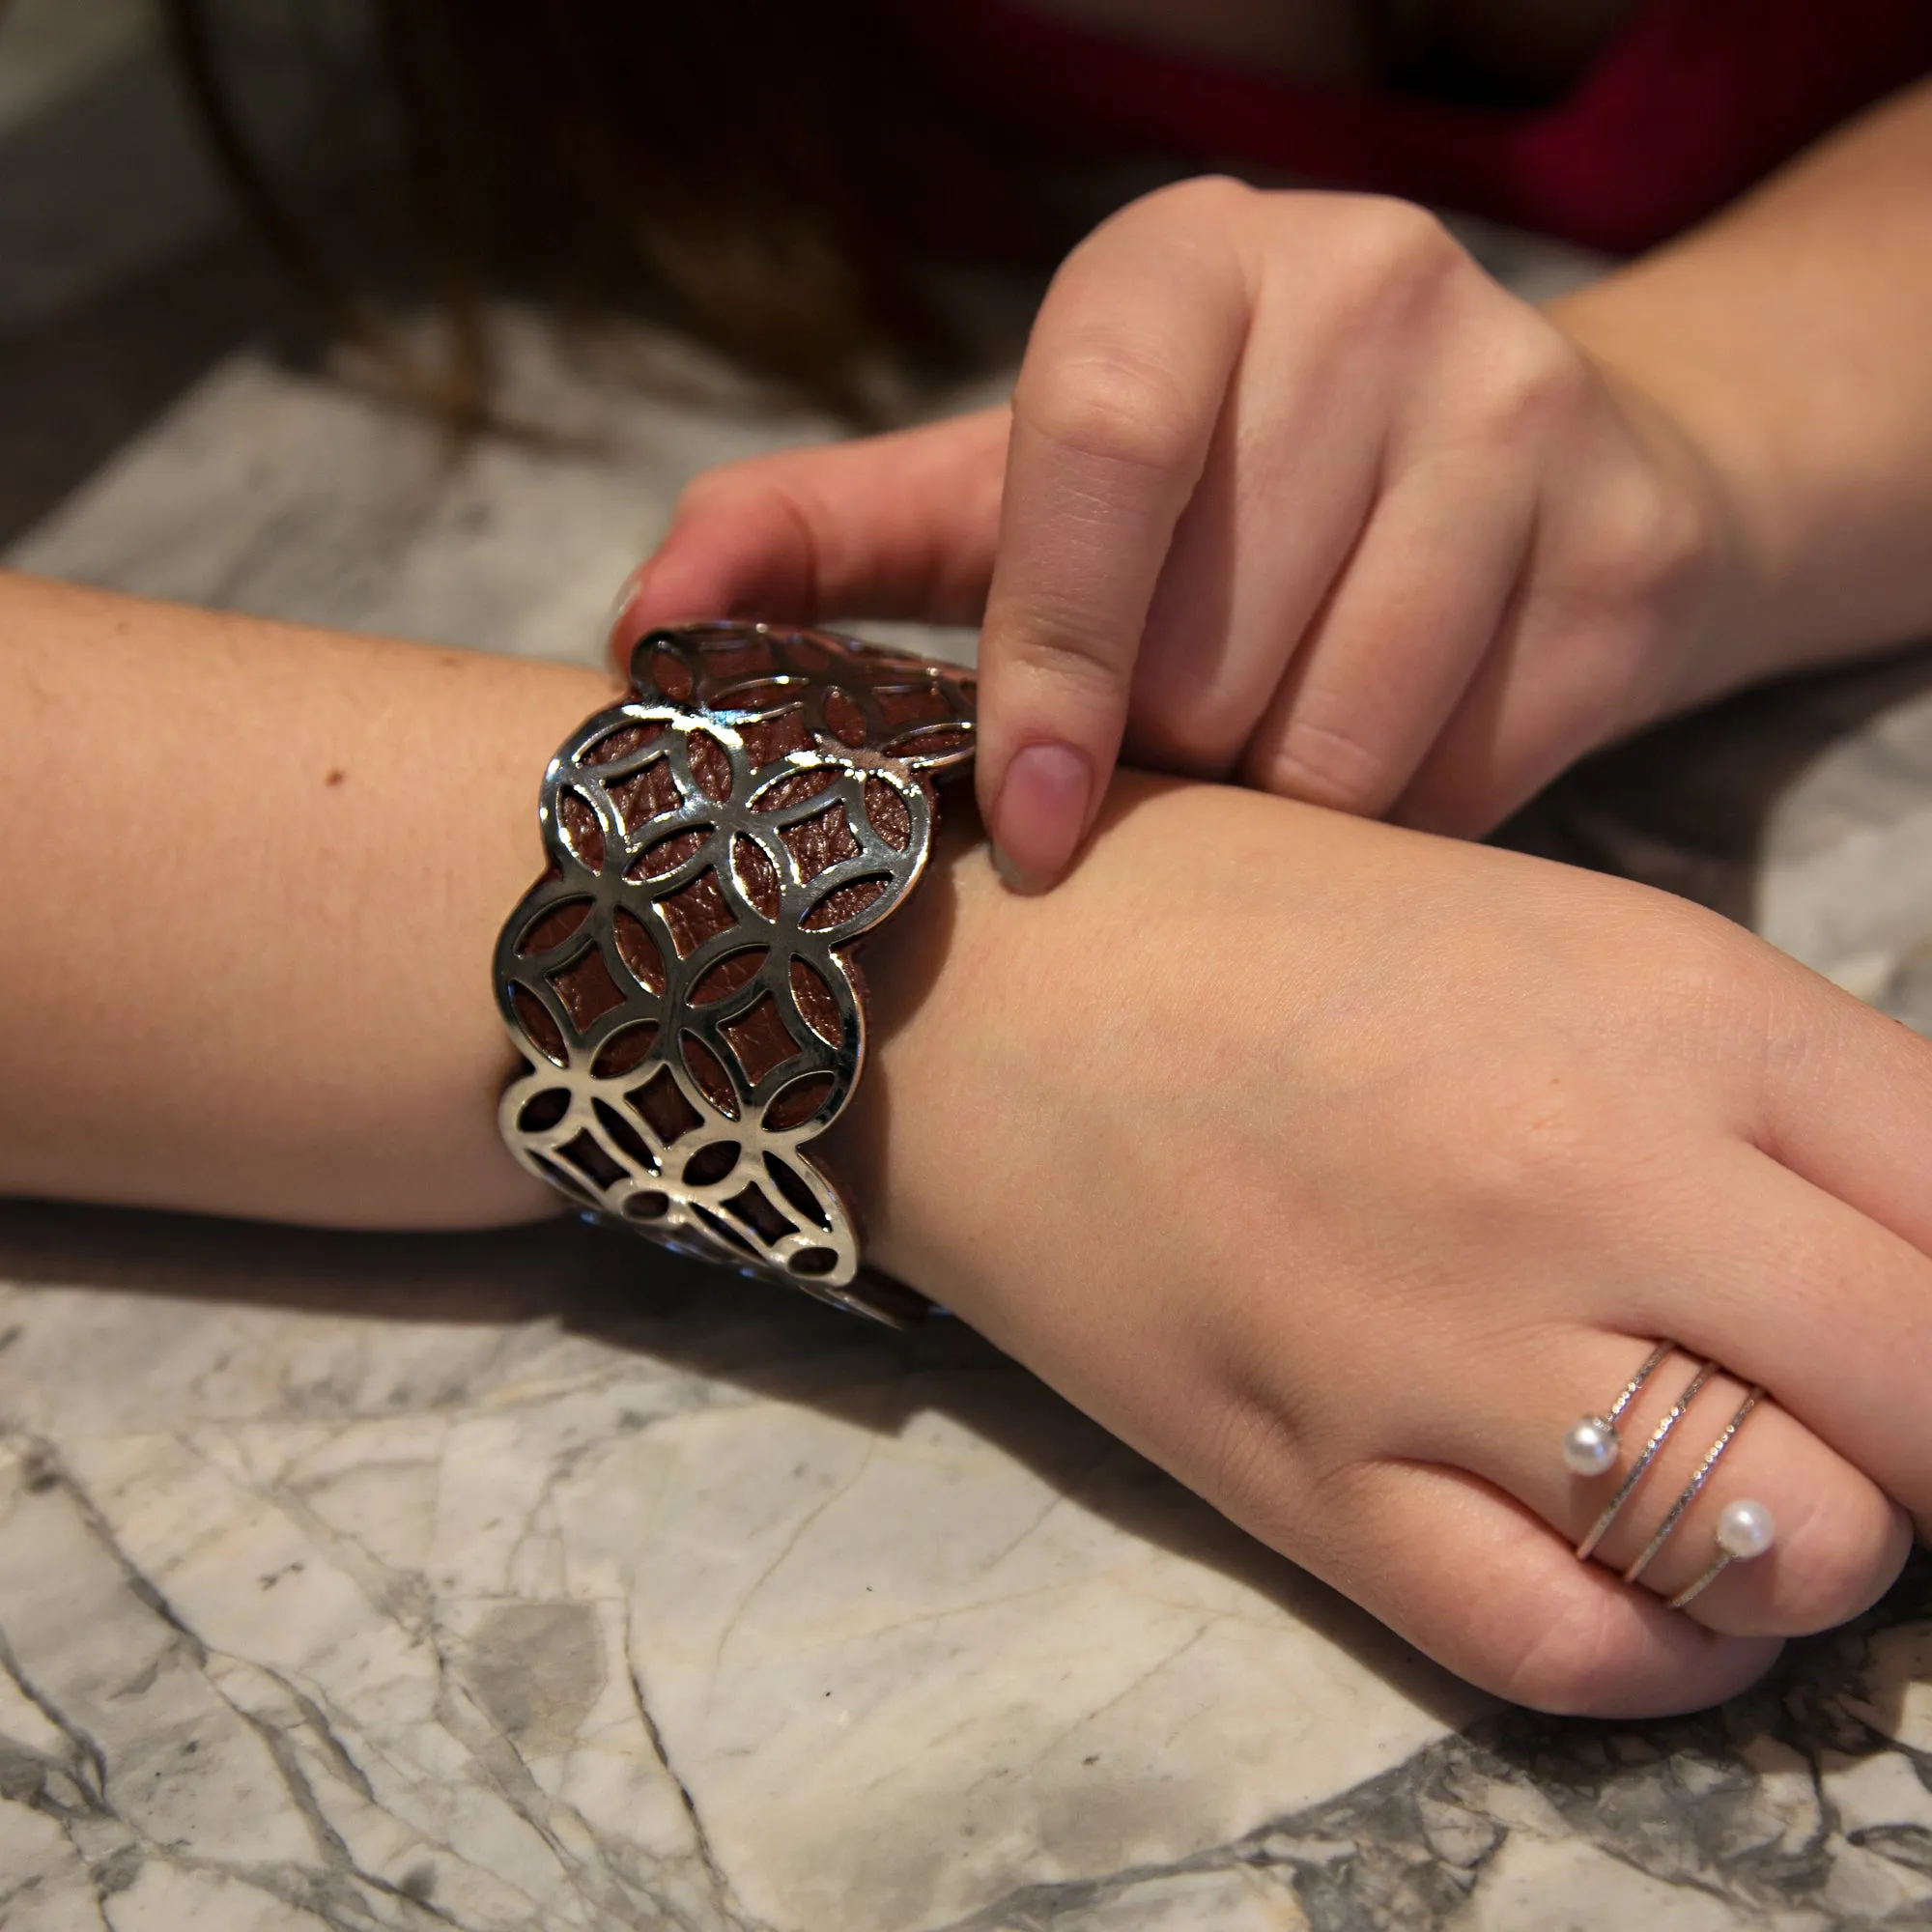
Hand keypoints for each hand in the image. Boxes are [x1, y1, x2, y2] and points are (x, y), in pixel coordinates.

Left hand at [620, 179, 1740, 886]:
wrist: (1515, 470)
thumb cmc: (1210, 502)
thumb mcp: (1008, 494)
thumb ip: (828, 547)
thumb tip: (640, 633)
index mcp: (1183, 264)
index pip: (1096, 452)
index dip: (1050, 661)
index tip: (1037, 823)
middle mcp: (1368, 290)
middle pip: (1218, 638)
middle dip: (1169, 760)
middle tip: (1166, 770)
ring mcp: (1524, 407)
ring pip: (1347, 730)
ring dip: (1277, 809)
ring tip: (1264, 767)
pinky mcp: (1627, 549)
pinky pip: (1471, 778)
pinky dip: (1397, 828)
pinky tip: (1380, 771)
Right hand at [821, 776, 1927, 1713]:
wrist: (982, 985)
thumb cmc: (1264, 933)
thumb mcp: (1556, 939)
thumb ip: (1763, 1093)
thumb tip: (1911, 1250)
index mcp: (1676, 1009)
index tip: (1920, 1325)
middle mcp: (1587, 1178)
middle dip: (1929, 1431)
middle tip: (1849, 1405)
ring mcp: (1442, 1345)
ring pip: (1796, 1552)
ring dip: (1811, 1540)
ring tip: (1737, 1485)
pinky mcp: (1313, 1477)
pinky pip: (1578, 1652)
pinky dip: (1666, 1650)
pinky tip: (1639, 1578)